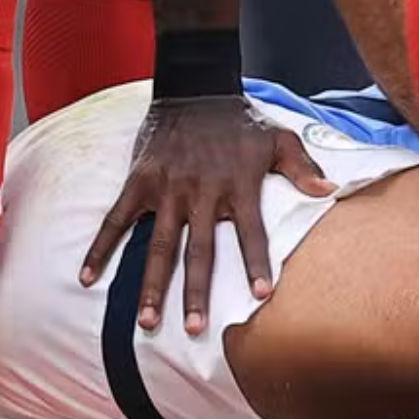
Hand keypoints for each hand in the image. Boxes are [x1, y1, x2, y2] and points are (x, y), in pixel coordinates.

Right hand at [79, 95, 336, 334]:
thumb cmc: (241, 121)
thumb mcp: (280, 138)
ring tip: (146, 321)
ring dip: (151, 285)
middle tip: (193, 329)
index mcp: (238, 186)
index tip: (260, 295)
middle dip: (195, 292)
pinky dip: (101, 248)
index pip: (251, 233)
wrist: (194, 89)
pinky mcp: (139, 182)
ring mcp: (167, 190)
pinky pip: (116, 220)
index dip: (256, 263)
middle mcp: (201, 193)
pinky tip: (88, 277)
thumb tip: (330, 192)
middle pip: (198, 251)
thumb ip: (303, 168)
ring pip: (158, 245)